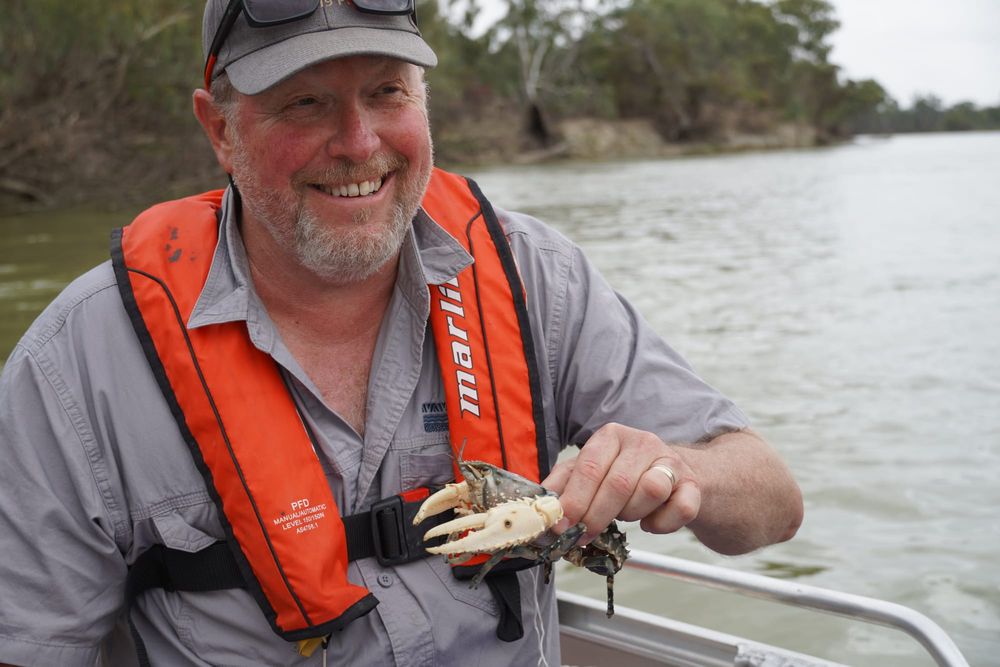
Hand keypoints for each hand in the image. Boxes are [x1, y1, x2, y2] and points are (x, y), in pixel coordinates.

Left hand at [542, 423, 700, 542]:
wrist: (673, 477)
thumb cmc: (623, 475)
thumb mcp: (589, 473)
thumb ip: (563, 485)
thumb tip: (540, 506)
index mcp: (611, 436)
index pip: (589, 467)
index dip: (574, 500)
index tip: (560, 526)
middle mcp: (642, 442)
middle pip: (617, 483)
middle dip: (596, 516)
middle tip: (583, 536)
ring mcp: (671, 462)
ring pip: (650, 490)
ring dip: (632, 514)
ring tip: (624, 516)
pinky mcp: (694, 485)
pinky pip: (680, 509)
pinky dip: (662, 524)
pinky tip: (650, 522)